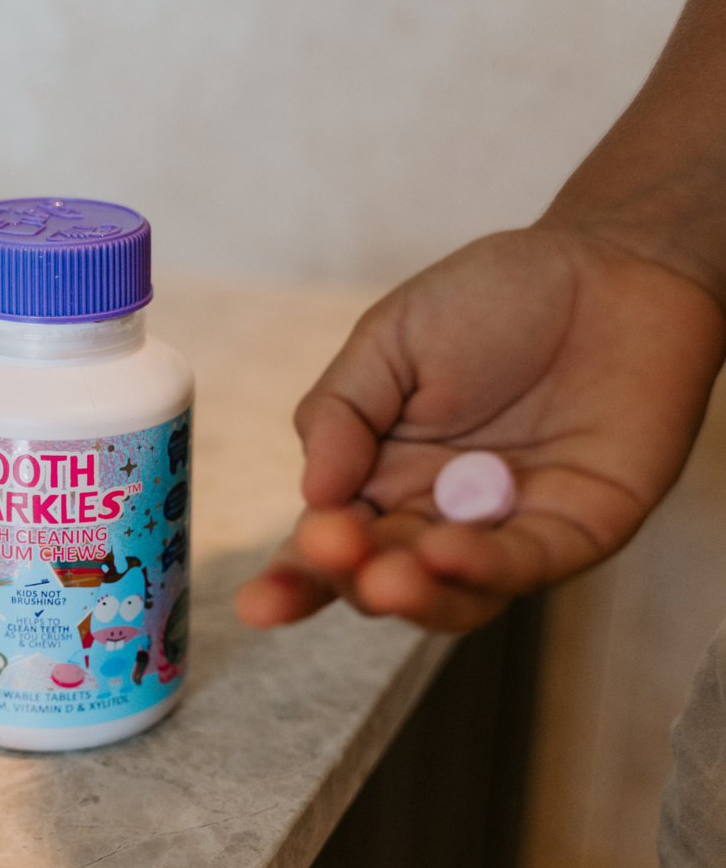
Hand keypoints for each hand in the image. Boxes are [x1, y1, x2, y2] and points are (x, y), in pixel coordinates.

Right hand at [235, 226, 724, 631]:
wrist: (611, 263)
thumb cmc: (495, 298)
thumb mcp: (389, 339)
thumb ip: (339, 411)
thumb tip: (311, 493)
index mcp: (381, 476)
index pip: (330, 545)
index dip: (294, 578)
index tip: (256, 605)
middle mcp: (437, 516)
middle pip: (381, 576)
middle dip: (349, 576)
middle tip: (331, 550)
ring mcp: (505, 531)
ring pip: (452, 594)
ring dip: (414, 594)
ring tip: (384, 577)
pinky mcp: (575, 530)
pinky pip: (524, 563)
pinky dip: (484, 568)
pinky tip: (448, 553)